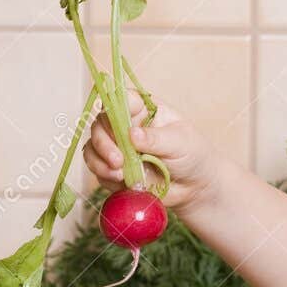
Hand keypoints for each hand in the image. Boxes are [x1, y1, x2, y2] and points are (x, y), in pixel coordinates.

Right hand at [83, 92, 220, 211]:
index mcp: (143, 110)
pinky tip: (122, 183)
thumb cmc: (192, 155)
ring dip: (100, 162)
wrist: (194, 187)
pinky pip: (98, 171)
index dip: (115, 107)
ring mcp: (118, 148)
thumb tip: (133, 134)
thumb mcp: (181, 142)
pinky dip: (105, 177)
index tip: (123, 126)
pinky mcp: (113, 169)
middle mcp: (125, 125)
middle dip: (104, 143)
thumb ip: (157, 138)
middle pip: (100, 125)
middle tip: (117, 161)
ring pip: (92, 148)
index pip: (122, 99)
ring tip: (119, 175)